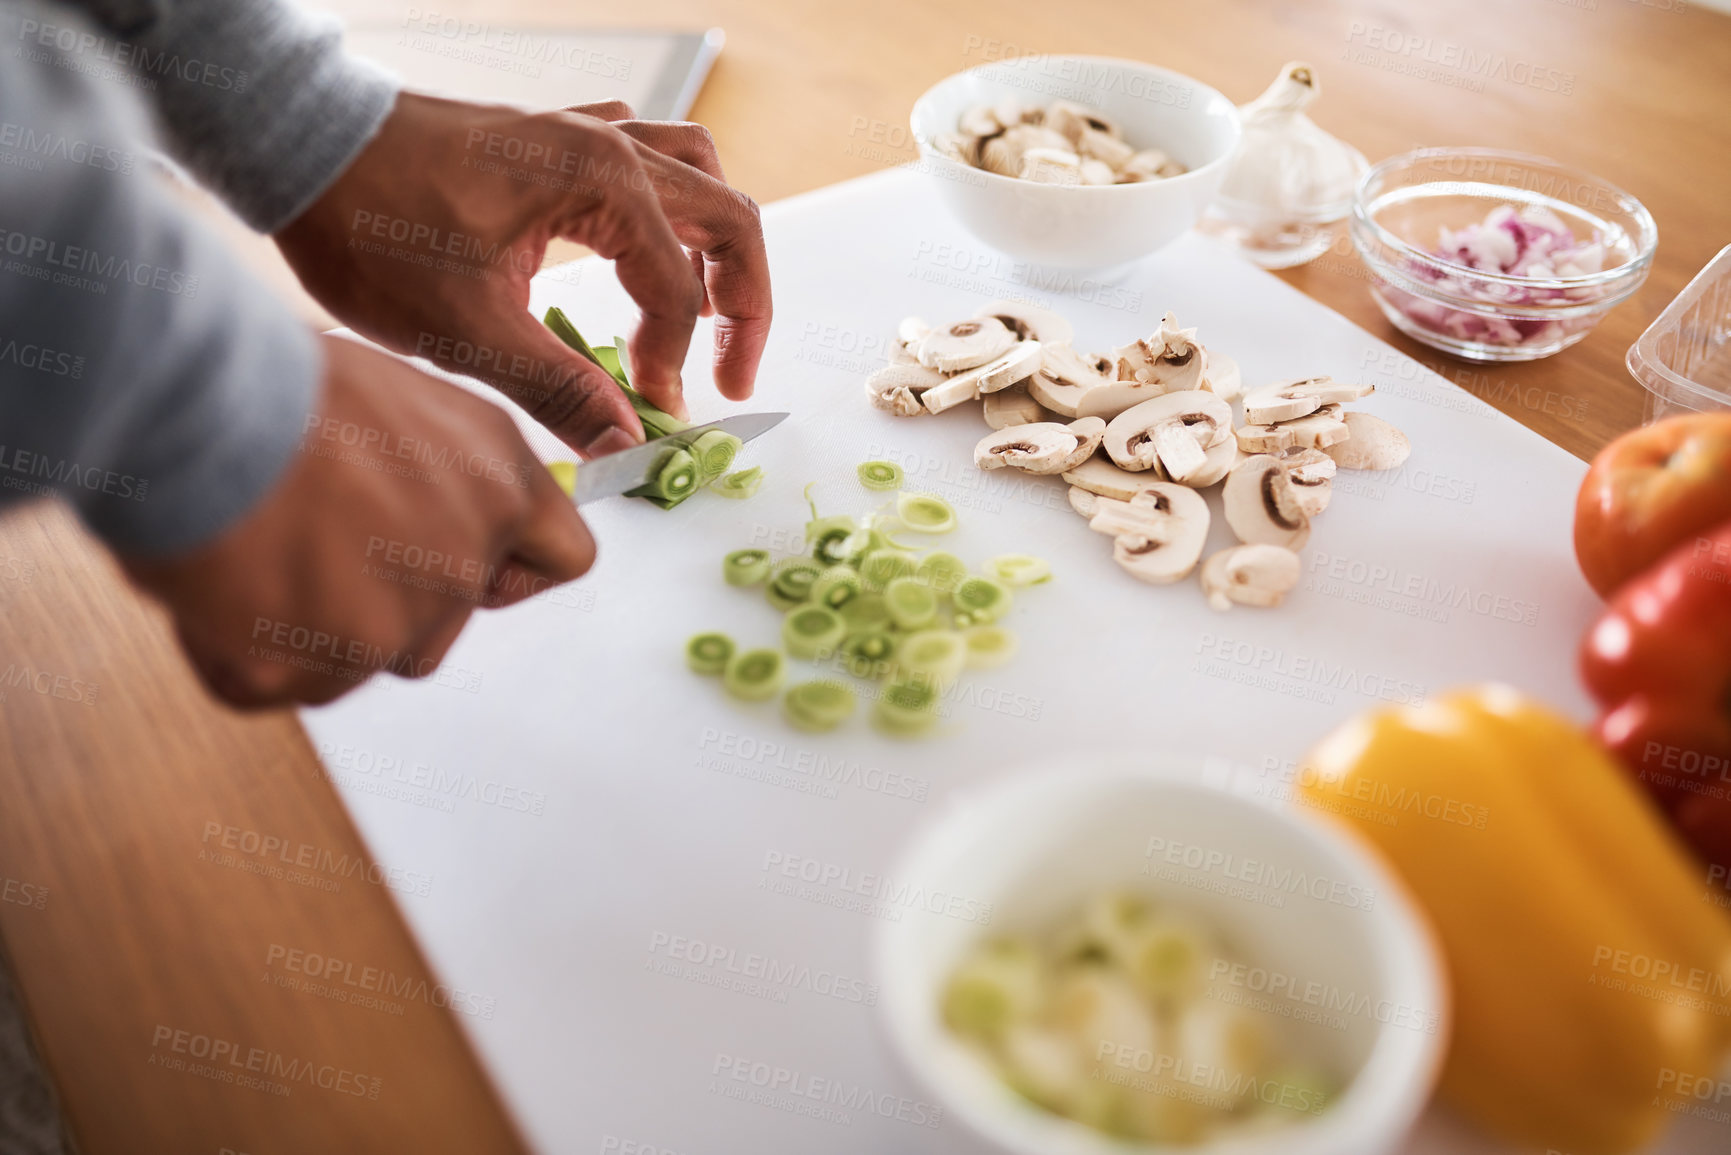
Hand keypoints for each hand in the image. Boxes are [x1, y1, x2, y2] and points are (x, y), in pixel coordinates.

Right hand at [122, 335, 593, 707]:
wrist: (194, 402)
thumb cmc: (280, 380)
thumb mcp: (403, 402)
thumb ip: (443, 472)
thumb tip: (429, 510)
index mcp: (499, 482)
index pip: (564, 557)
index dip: (512, 570)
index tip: (471, 561)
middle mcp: (464, 560)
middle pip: (441, 627)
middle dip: (381, 602)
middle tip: (308, 535)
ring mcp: (394, 624)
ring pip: (360, 661)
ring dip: (311, 629)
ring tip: (257, 545)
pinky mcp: (313, 668)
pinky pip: (278, 685)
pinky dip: (240, 652)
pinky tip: (217, 581)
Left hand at [275, 93, 772, 457]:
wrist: (298, 151)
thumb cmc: (371, 227)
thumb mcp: (468, 332)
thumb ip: (561, 390)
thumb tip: (626, 446)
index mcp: (602, 184)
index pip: (676, 289)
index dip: (671, 364)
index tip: (648, 415)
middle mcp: (607, 146)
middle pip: (728, 218)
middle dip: (744, 303)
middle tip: (734, 373)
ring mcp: (581, 132)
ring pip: (697, 174)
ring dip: (719, 243)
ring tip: (714, 309)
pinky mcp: (551, 137)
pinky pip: (646, 156)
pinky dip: (669, 205)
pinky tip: (648, 245)